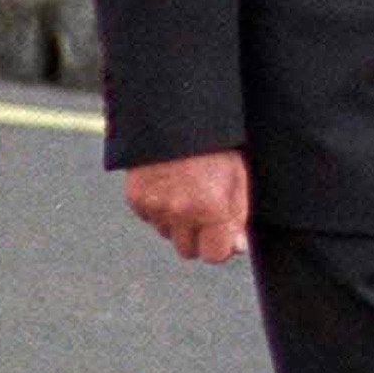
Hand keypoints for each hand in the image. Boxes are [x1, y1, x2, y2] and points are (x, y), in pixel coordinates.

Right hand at [124, 149, 249, 261]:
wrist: (175, 116)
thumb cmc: (215, 146)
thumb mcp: (237, 177)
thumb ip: (237, 216)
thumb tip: (236, 247)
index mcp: (210, 208)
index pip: (215, 255)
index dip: (221, 245)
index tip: (224, 234)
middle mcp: (180, 211)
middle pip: (188, 251)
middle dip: (198, 238)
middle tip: (206, 213)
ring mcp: (154, 206)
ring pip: (168, 234)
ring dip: (178, 223)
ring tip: (187, 193)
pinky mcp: (136, 198)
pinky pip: (150, 218)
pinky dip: (159, 209)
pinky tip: (169, 186)